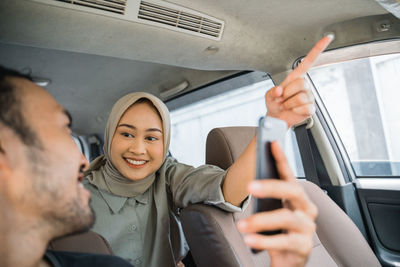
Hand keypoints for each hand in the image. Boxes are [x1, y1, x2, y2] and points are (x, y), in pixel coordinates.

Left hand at [237, 142, 317, 266]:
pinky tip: (249, 239)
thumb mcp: (272, 213)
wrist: (290, 261)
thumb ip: (267, 198)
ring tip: (242, 225)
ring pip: (286, 218)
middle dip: (271, 186)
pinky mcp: (303, 247)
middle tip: (250, 186)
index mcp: (297, 198)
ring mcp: (306, 228)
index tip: (272, 142)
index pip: (289, 175)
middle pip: (293, 191)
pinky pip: (283, 242)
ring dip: (261, 220)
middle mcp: (306, 210)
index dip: (281, 159)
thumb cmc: (279, 232)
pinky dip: (264, 241)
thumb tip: (251, 180)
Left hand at [266, 35, 332, 126]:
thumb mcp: (269, 95)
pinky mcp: (311, 108)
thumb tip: (280, 91)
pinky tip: (293, 110)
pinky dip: (294, 111)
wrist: (277, 118)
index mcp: (296, 77)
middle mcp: (305, 85)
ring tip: (286, 105)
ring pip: (300, 97)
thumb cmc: (275, 104)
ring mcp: (309, 97)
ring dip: (289, 103)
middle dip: (287, 92)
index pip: (309, 61)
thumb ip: (273, 91)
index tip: (328, 37)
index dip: (318, 49)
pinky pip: (304, 108)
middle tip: (282, 98)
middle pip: (301, 83)